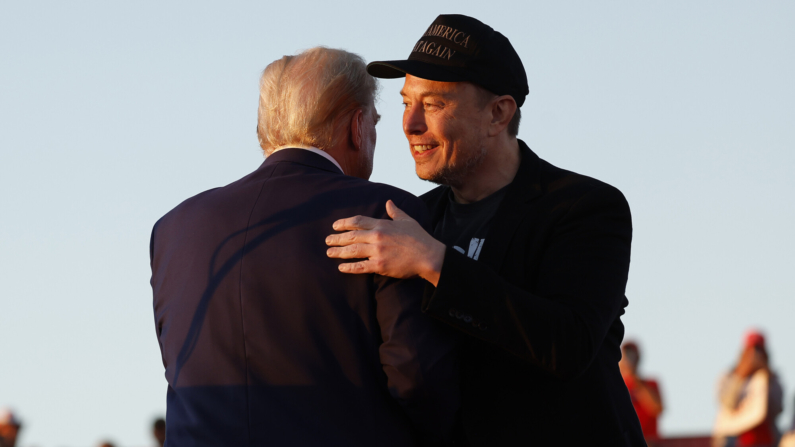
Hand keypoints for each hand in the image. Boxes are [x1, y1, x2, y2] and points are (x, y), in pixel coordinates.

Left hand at [325, 200, 445, 285]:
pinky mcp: (380, 265)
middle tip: (327, 240)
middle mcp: (377, 236)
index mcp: (382, 225)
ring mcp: (378, 251)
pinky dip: (350, 268)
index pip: (358, 222)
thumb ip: (395, 211)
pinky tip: (341, 268)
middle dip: (337, 238)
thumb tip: (388, 202)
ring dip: (339, 252)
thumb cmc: (419, 238)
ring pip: (353, 251)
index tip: (335, 226)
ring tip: (329, 253)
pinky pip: (361, 266)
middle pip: (352, 236)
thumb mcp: (407, 220)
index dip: (344, 223)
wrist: (429, 256)